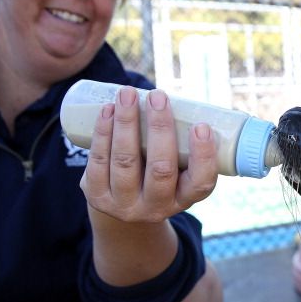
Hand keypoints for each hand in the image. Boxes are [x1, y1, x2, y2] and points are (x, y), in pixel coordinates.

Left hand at [80, 86, 217, 222]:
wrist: (123, 202)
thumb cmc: (160, 172)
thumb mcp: (178, 168)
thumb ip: (184, 142)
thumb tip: (190, 98)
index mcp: (184, 198)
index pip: (200, 182)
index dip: (203, 156)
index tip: (201, 126)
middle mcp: (157, 207)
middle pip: (160, 169)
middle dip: (159, 128)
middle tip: (158, 96)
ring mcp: (125, 205)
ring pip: (125, 162)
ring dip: (126, 123)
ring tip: (127, 94)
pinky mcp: (97, 197)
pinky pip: (98, 163)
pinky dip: (102, 133)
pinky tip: (107, 111)